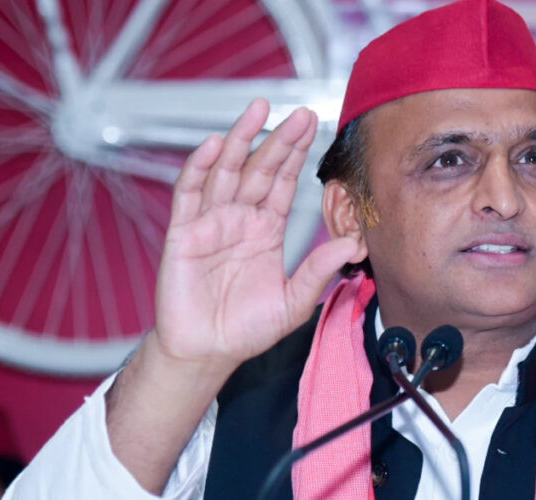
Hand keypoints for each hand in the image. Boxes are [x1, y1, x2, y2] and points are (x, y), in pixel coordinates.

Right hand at [154, 99, 359, 369]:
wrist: (206, 352)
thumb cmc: (246, 330)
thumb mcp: (293, 302)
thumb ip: (318, 272)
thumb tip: (353, 246)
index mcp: (265, 231)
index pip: (282, 184)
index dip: (295, 156)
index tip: (312, 127)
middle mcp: (239, 220)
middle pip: (259, 170)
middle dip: (278, 140)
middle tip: (297, 112)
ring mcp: (210, 223)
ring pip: (226, 172)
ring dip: (240, 139)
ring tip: (258, 110)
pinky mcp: (183, 234)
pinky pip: (189, 194)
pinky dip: (200, 168)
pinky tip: (216, 145)